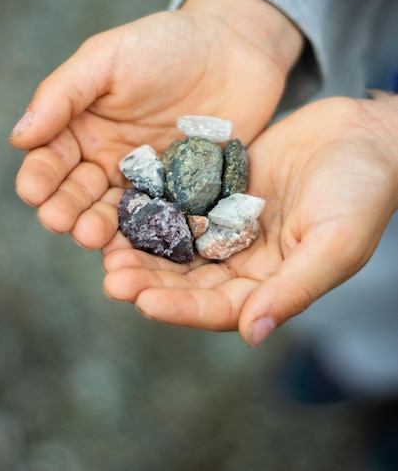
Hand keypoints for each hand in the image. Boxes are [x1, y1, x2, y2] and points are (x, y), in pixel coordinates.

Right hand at [9, 0, 301, 248]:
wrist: (233, 49)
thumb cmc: (166, 44)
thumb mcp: (108, 58)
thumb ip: (63, 93)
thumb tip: (19, 136)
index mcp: (83, 128)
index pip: (51, 159)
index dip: (40, 176)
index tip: (33, 192)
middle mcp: (109, 159)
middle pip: (80, 193)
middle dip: (67, 209)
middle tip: (61, 222)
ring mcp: (148, 180)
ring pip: (117, 213)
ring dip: (100, 227)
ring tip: (93, 236)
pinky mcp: (184, 194)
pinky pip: (163, 218)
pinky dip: (150, 233)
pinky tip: (139, 245)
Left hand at [102, 94, 397, 345]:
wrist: (364, 134)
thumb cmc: (362, 191)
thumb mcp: (335, 243)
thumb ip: (294, 289)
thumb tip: (252, 335)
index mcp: (274, 282)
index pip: (220, 307)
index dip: (181, 308)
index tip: (142, 302)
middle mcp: (247, 259)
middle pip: (190, 280)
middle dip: (151, 281)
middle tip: (111, 276)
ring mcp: (232, 223)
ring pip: (180, 244)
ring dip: (146, 248)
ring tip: (108, 245)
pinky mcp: (222, 190)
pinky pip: (184, 203)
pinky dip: (158, 207)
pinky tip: (130, 203)